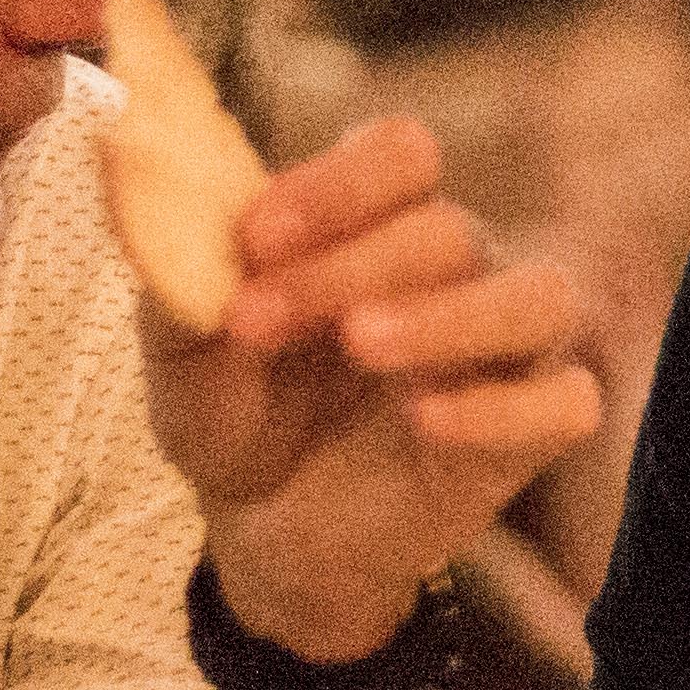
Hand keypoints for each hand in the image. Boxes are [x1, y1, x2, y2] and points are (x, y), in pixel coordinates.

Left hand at [150, 111, 606, 669]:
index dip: (337, 183)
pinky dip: (504, 408)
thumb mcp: (181, 352)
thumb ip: (170, 269)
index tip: (254, 237)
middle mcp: (460, 270)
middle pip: (450, 227)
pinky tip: (427, 424)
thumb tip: (125, 167)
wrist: (266, 536)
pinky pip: (564, 403)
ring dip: (451, 313)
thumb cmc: (237, 418)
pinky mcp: (530, 433)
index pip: (401, 153)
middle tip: (256, 321)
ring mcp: (505, 351)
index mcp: (379, 224)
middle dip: (346, 266)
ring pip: (538, 296)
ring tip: (364, 344)